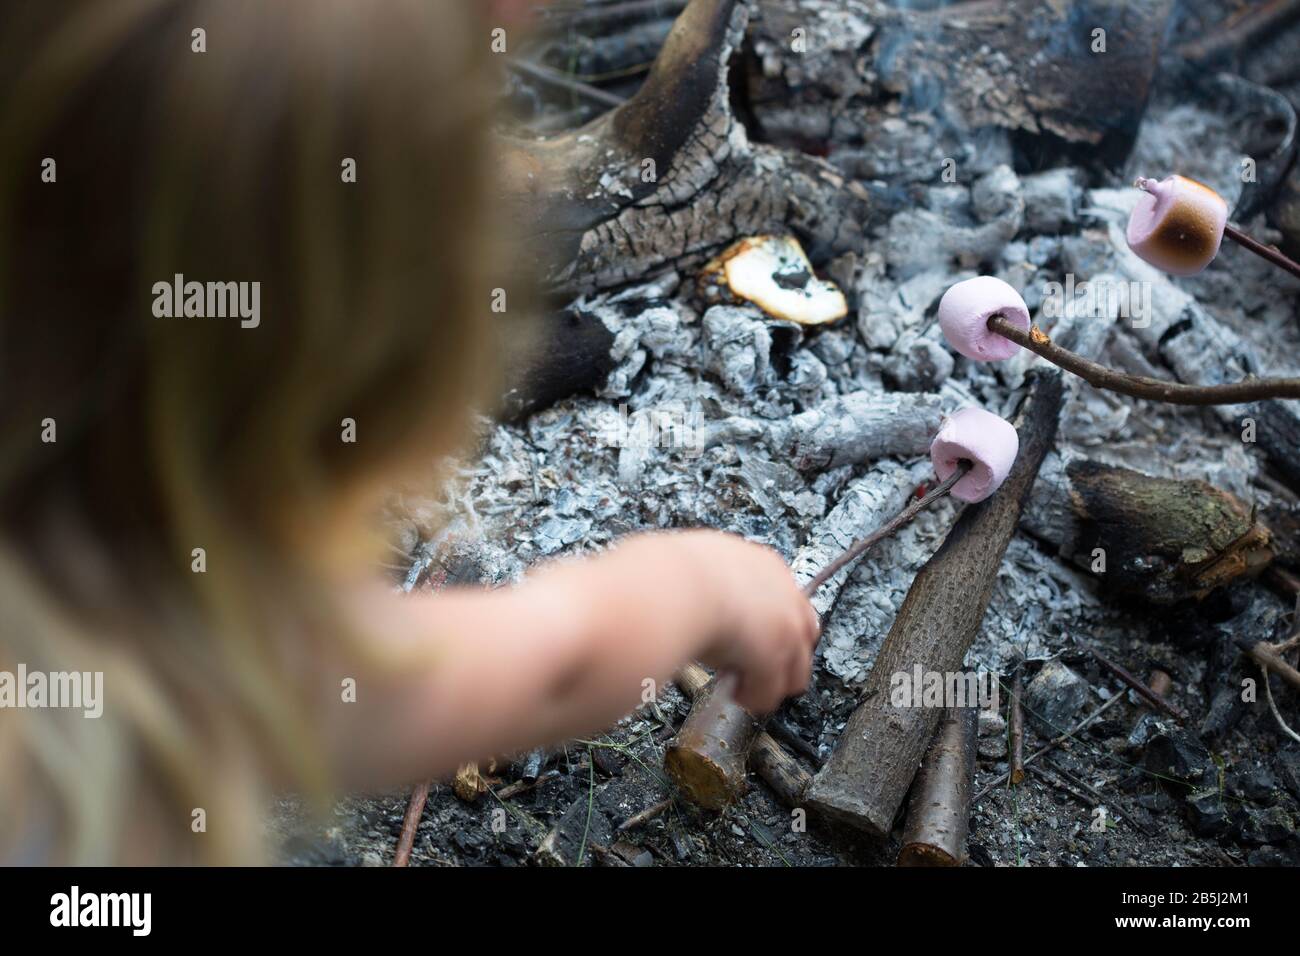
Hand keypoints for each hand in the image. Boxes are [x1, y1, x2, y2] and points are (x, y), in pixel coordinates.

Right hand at [670, 531, 820, 712]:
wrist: (676, 586)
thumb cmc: (674, 574)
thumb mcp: (703, 570)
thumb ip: (717, 586)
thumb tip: (700, 600)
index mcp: (766, 566)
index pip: (787, 601)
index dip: (770, 625)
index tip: (750, 637)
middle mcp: (786, 596)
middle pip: (802, 636)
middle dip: (779, 656)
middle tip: (747, 665)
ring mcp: (786, 630)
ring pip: (795, 671)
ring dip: (768, 682)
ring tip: (741, 686)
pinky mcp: (776, 660)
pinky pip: (769, 693)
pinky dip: (751, 698)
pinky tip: (733, 694)